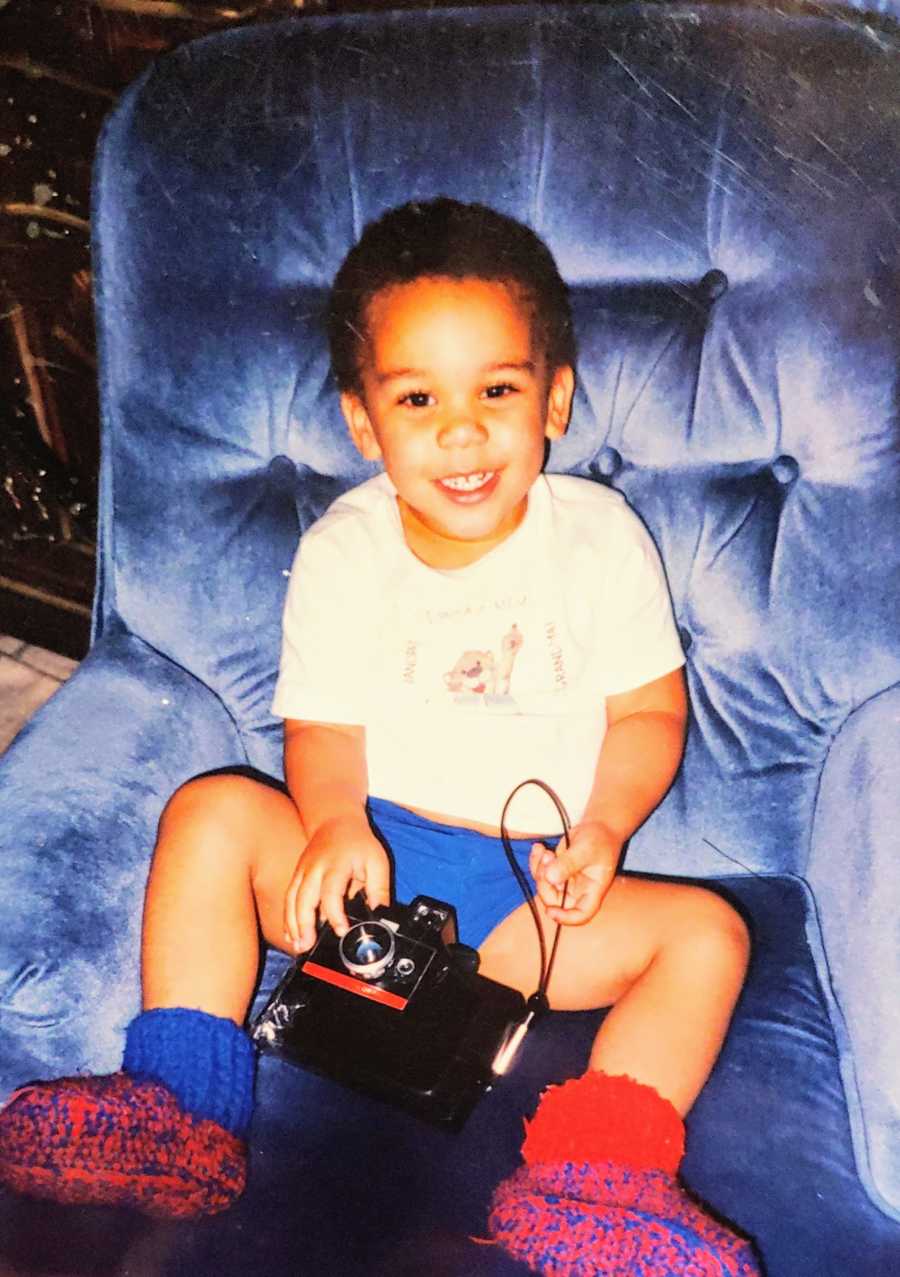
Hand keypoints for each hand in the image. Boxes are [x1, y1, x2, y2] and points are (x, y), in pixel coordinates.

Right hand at [283, 815, 389, 953]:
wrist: (335, 820)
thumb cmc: (358, 843)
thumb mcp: (377, 861)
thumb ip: (379, 890)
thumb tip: (380, 915)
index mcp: (336, 864)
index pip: (332, 892)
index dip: (334, 914)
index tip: (341, 930)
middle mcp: (315, 868)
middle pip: (304, 897)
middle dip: (304, 923)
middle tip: (307, 945)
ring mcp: (302, 871)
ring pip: (292, 899)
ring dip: (293, 924)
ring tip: (298, 946)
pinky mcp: (297, 876)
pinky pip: (288, 898)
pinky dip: (287, 918)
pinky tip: (291, 936)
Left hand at [530, 820, 621, 925]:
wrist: (598, 826)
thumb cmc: (600, 839)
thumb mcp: (586, 849)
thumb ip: (569, 863)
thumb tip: (550, 878)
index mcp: (592, 890)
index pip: (581, 914)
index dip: (566, 918)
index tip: (550, 910)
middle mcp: (578, 891)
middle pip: (556, 901)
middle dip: (545, 883)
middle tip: (546, 859)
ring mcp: (566, 882)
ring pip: (544, 887)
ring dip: (539, 870)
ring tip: (544, 850)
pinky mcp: (556, 871)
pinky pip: (540, 874)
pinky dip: (536, 862)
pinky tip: (539, 848)